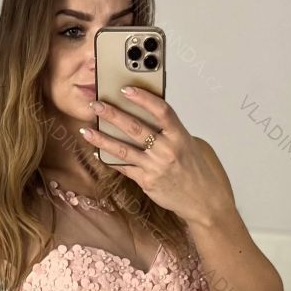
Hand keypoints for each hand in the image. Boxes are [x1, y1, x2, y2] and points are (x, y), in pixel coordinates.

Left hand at [79, 88, 234, 228]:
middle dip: (112, 114)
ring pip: (123, 150)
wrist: (204, 201)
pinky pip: (124, 168)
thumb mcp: (190, 145)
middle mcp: (167, 150)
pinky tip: (97, 152)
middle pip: (135, 128)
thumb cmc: (196, 171)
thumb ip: (170, 131)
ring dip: (102, 139)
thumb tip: (146, 117)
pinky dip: (109, 160)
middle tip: (95, 105)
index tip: (125, 89)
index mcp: (180, 136)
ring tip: (86, 130)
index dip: (143, 98)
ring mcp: (156, 167)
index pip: (161, 110)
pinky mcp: (147, 182)